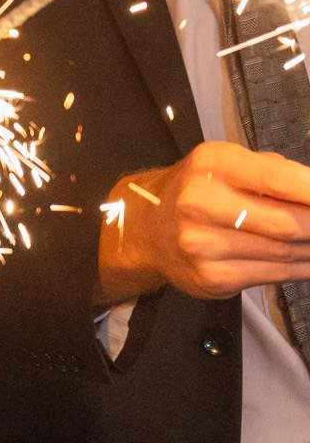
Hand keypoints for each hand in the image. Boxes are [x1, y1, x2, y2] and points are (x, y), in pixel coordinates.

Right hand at [97, 140, 309, 301]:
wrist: (148, 228)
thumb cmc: (198, 190)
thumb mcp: (229, 164)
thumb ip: (275, 174)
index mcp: (212, 165)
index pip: (278, 179)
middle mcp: (201, 205)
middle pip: (288, 223)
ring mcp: (205, 247)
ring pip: (285, 253)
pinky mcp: (212, 278)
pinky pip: (274, 275)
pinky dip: (302, 268)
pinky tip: (309, 259)